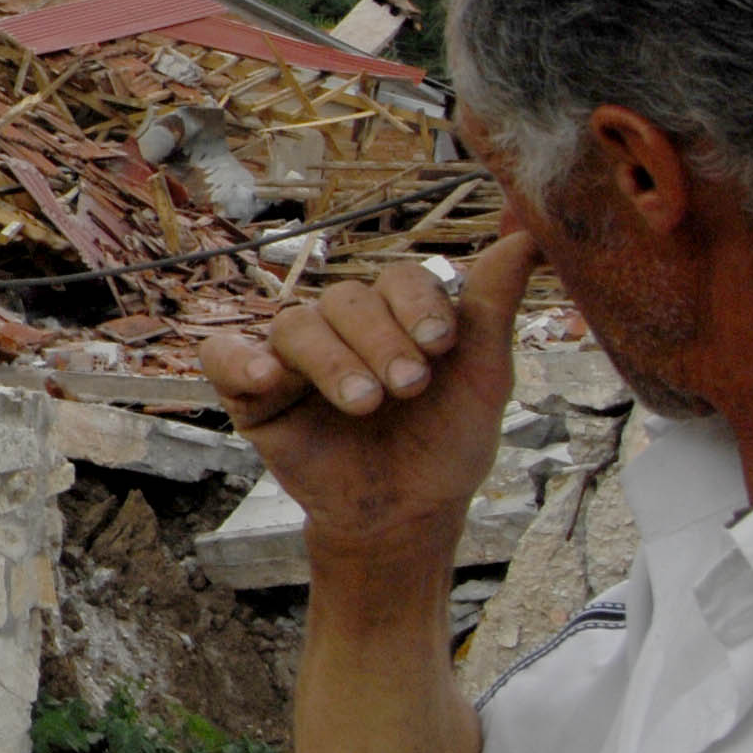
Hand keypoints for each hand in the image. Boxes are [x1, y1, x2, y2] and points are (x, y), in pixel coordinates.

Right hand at [205, 233, 540, 568]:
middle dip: (380, 340)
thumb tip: (530, 237)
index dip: (416, 304)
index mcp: (394, 316)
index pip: (396, 279)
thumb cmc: (445, 444)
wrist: (409, 515)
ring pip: (295, 324)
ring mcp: (293, 359)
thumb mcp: (482, 377)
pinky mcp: (253, 395)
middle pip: (346, 299)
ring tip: (364, 402)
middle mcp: (341, 328)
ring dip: (332, 359)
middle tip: (409, 386)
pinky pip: (222, 358)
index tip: (440, 344)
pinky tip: (265, 376)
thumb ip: (494, 308)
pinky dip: (238, 360)